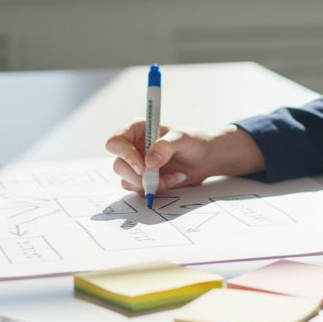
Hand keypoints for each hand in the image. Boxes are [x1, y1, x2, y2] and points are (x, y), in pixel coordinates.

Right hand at [104, 121, 264, 195]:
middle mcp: (133, 148)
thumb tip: (149, 162)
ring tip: (173, 177)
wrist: (207, 160)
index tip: (143, 165)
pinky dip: (156, 190)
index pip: (115, 142)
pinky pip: (140, 191)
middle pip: (118, 165)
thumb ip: (166, 146)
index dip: (125, 155)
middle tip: (156, 178)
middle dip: (137, 176)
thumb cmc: (195, 142)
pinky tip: (173, 180)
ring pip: (127, 180)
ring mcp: (137, 166)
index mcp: (137, 130)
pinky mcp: (144, 181)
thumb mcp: (183, 138)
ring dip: (150, 184)